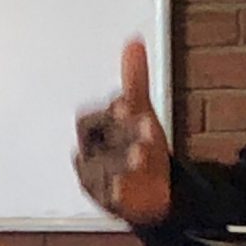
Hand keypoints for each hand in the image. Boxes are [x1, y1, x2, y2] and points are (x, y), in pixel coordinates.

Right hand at [72, 38, 173, 225]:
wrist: (155, 188)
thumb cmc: (139, 145)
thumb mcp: (140, 111)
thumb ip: (134, 81)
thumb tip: (133, 42)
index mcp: (93, 132)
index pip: (91, 119)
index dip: (110, 113)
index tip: (130, 105)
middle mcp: (90, 155)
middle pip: (96, 144)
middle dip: (120, 134)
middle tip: (147, 127)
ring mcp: (97, 180)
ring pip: (99, 170)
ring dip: (119, 161)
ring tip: (142, 154)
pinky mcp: (108, 203)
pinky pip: (105, 197)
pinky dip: (115, 192)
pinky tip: (126, 186)